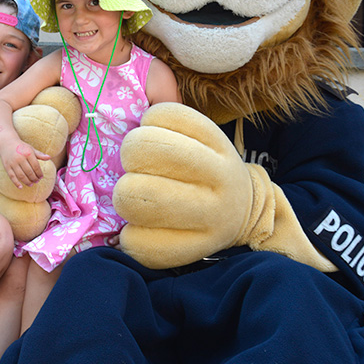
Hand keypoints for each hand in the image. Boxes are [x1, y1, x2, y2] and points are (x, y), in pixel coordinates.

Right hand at [0, 139, 50, 188]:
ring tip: (31, 184)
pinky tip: (21, 187)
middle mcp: (20, 158)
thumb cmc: (21, 147)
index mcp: (28, 153)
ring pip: (21, 176)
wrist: (6, 143)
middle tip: (37, 181)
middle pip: (29, 172)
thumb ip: (40, 154)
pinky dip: (16, 183)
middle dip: (34, 178)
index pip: (36, 166)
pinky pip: (12, 177)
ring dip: (27, 182)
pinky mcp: (7, 166)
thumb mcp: (31, 149)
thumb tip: (49, 157)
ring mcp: (13, 163)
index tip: (41, 177)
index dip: (39, 173)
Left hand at [114, 103, 253, 268]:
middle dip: (129, 156)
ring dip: (124, 197)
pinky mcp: (194, 251)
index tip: (152, 135)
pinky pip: (138, 241)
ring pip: (137, 198)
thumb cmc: (204, 169)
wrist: (245, 214)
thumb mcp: (198, 136)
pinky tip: (141, 228)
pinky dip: (129, 235)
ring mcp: (212, 216)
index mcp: (217, 142)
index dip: (145, 125)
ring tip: (134, 198)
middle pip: (143, 150)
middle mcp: (221, 177)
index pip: (162, 115)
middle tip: (136, 167)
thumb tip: (119, 112)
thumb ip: (166, 123)